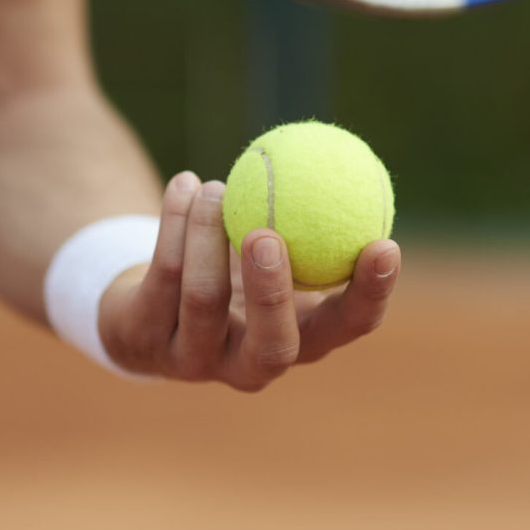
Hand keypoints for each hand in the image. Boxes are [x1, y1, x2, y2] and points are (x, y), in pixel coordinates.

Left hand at [99, 171, 400, 390]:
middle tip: (267, 234)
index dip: (370, 295)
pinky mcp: (144, 341)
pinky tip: (185, 184)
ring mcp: (193, 361)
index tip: (386, 244)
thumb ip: (312, 223)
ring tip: (216, 186)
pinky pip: (162, 277)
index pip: (347, 328)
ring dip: (208, 234)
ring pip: (202, 300)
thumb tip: (354, 164)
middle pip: (273, 346)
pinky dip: (175, 224)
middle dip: (271, 294)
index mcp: (301, 341)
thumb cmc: (234, 268)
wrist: (148, 304)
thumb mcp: (279, 248)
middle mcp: (251, 365)